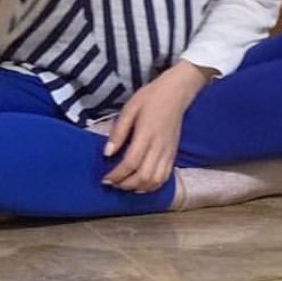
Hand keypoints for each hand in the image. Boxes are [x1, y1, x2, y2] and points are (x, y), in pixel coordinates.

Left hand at [101, 62, 211, 193]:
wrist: (176, 93)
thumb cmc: (150, 98)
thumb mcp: (129, 109)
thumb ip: (118, 132)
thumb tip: (107, 153)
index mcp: (146, 133)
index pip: (131, 162)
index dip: (117, 175)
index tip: (105, 179)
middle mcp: (159, 146)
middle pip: (144, 175)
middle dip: (126, 184)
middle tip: (112, 184)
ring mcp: (168, 152)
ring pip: (155, 180)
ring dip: (139, 188)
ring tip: (125, 185)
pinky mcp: (173, 154)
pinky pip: (165, 177)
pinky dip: (153, 186)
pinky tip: (141, 185)